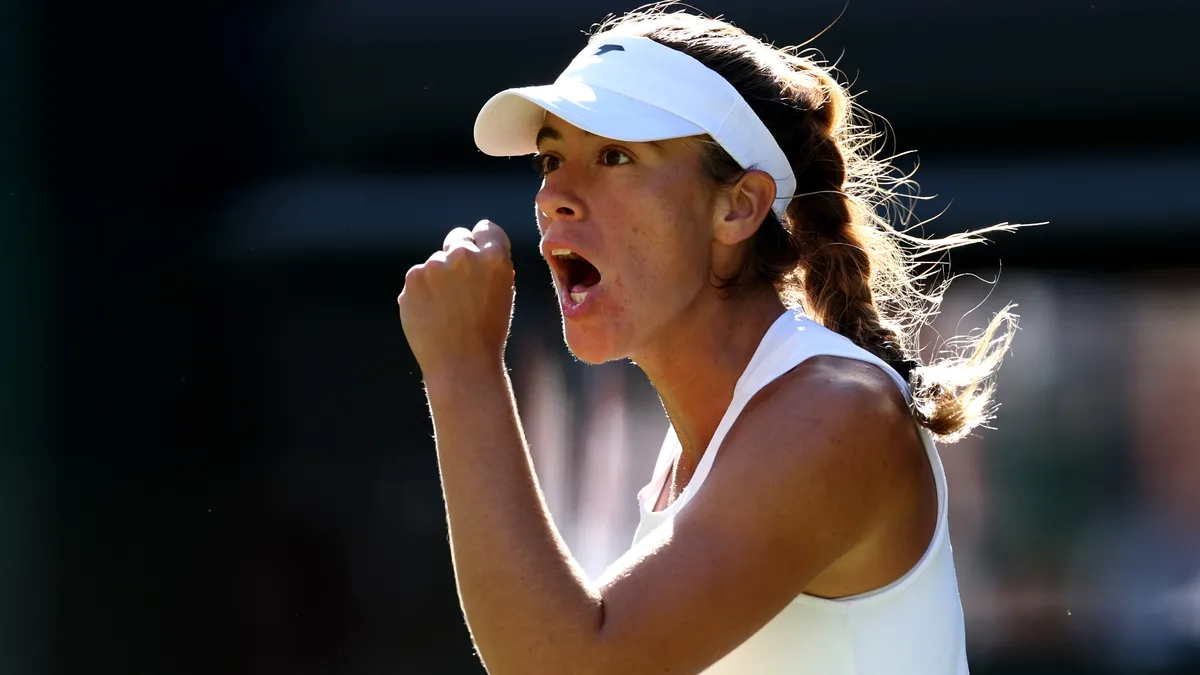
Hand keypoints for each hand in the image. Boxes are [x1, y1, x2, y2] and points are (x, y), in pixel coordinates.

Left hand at [398, 220, 514, 376]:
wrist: (461, 364)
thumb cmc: (487, 333)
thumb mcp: (503, 293)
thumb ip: (490, 266)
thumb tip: (474, 249)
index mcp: (495, 258)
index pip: (487, 229)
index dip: (483, 242)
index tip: (480, 255)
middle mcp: (464, 255)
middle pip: (458, 237)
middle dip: (458, 254)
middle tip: (460, 287)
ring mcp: (436, 265)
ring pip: (436, 262)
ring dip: (439, 279)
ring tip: (447, 311)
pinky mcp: (413, 279)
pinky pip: (419, 279)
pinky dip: (422, 293)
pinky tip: (432, 315)